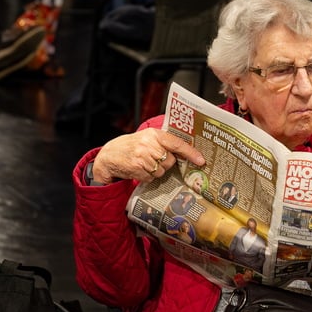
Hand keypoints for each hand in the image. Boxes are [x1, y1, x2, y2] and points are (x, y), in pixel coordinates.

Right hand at [91, 129, 205, 184]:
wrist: (111, 154)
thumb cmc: (133, 146)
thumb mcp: (148, 138)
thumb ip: (164, 142)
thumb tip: (185, 154)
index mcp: (155, 134)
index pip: (177, 143)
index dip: (190, 153)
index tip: (201, 160)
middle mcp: (149, 144)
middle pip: (170, 161)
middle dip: (165, 164)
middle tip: (153, 159)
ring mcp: (143, 156)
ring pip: (161, 171)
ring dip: (155, 171)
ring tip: (144, 164)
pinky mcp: (137, 168)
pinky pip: (151, 178)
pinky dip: (147, 176)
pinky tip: (139, 169)